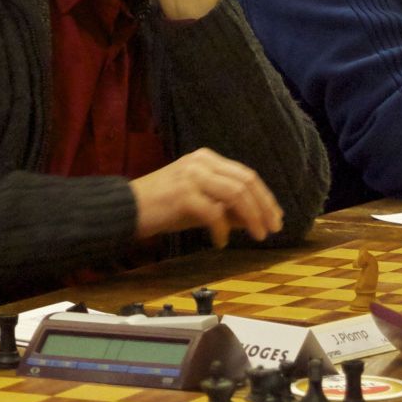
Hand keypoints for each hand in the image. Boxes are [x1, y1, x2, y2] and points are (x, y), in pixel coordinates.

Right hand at [131, 148, 283, 248]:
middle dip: (265, 207)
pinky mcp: (184, 195)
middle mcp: (201, 162)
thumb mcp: (198, 203)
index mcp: (206, 159)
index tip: (275, 217)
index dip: (265, 197)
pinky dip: (222, 230)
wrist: (126, 208)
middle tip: (273, 228)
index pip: (246, 175)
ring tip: (258, 236)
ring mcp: (192, 176)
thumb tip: (252, 221)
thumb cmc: (162, 207)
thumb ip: (225, 208)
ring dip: (252, 217)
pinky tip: (221, 242)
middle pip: (246, 182)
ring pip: (236, 194)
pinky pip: (214, 213)